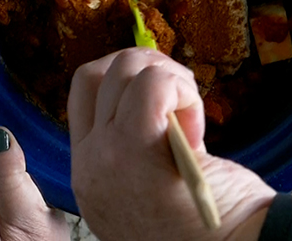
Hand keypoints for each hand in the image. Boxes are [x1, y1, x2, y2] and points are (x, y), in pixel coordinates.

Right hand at [68, 47, 275, 240]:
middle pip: (97, 73)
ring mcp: (105, 157)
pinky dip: (179, 89)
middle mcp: (87, 165)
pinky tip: (195, 126)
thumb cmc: (207, 222)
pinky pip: (151, 85)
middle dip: (147, 69)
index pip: (84, 92)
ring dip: (168, 79)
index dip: (124, 79)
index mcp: (90, 172)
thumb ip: (137, 142)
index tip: (163, 100)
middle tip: (183, 100)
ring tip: (192, 122)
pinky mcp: (136, 150)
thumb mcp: (151, 185)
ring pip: (124, 69)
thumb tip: (150, 82)